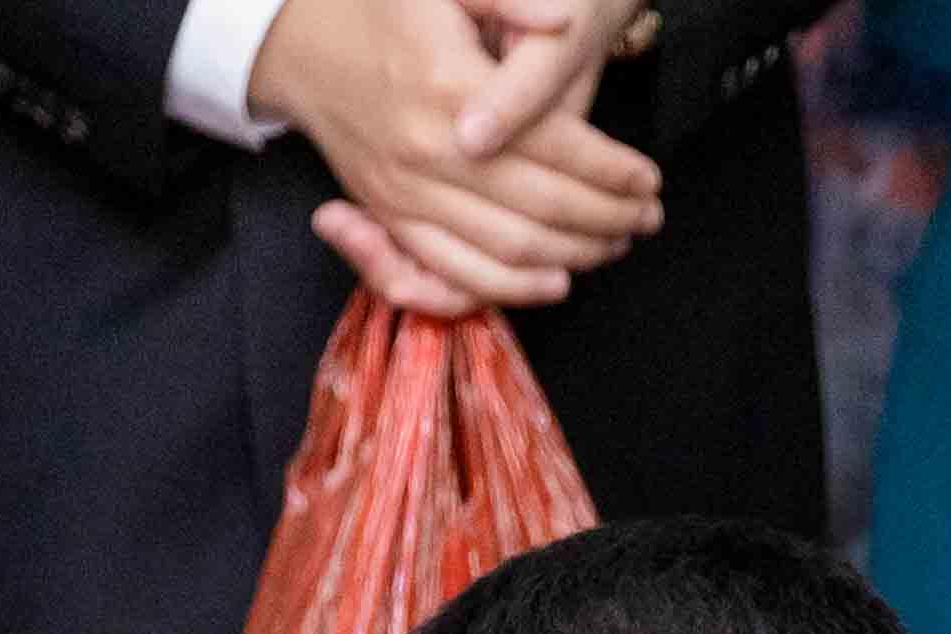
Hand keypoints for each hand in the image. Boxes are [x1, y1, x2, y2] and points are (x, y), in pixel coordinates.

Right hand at [259, 0, 658, 308]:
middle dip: (603, 220)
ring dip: (569, 258)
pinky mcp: (389, 219)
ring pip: (504, 252)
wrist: (302, 41)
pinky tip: (554, 280)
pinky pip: (454, 276)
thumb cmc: (384, 5)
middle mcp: (427, 153)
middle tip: (646, 219)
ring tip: (613, 246)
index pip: (553, 145)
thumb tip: (562, 21)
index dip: (610, 169)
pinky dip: (509, 288)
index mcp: (450, 90)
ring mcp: (403, 195)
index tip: (649, 177)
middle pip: (537, 208)